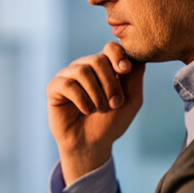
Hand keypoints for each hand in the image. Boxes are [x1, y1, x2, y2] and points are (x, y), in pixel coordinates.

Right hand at [47, 41, 144, 183]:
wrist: (91, 144)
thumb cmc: (111, 122)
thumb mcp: (131, 100)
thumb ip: (136, 78)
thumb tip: (139, 57)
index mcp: (104, 67)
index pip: (111, 47)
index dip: (118, 55)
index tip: (125, 71)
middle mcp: (85, 67)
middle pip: (98, 60)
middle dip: (110, 84)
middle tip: (114, 104)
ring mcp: (68, 76)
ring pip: (82, 71)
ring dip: (96, 94)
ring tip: (99, 109)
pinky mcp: (54, 88)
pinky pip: (67, 84)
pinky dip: (81, 99)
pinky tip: (86, 110)